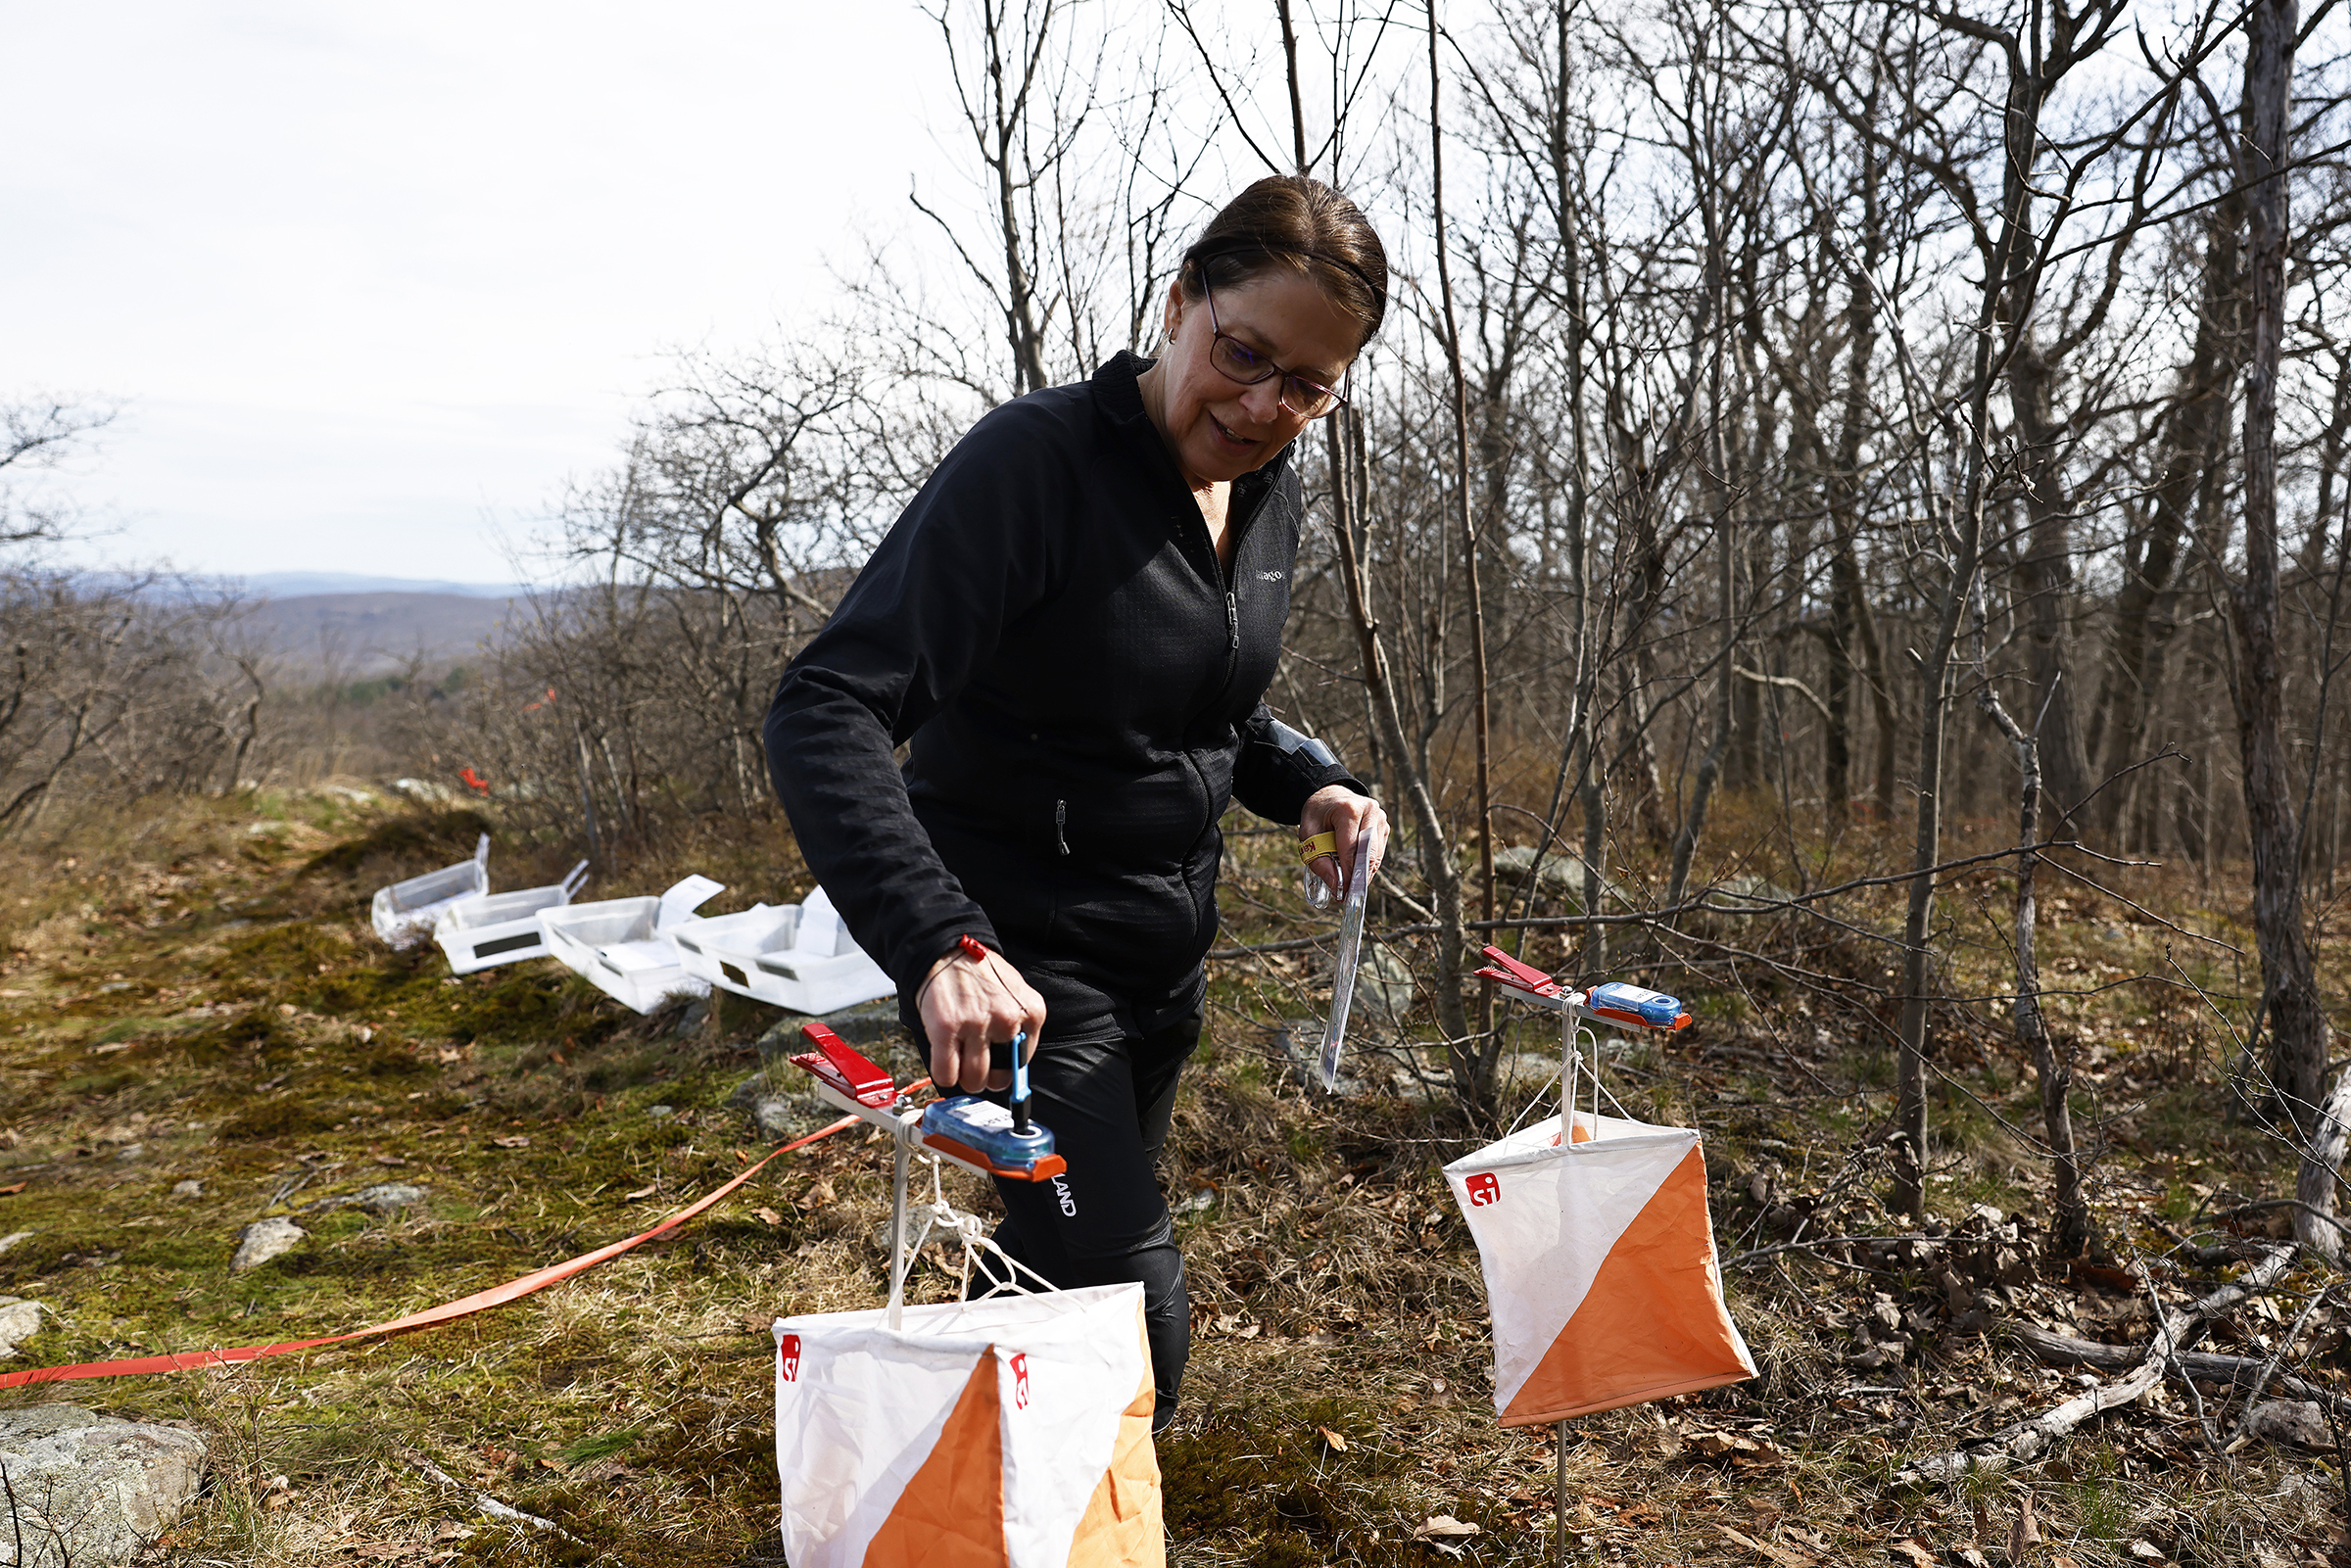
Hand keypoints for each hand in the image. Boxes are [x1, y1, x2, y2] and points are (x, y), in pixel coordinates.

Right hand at [916, 943, 1045, 1094]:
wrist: (948, 951)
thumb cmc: (981, 975)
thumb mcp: (1015, 995)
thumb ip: (1020, 1026)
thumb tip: (1013, 1069)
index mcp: (1031, 1012)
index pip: (1022, 1063)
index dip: (1005, 1067)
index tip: (996, 1067)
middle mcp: (1007, 1020)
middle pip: (1000, 1079)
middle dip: (986, 1078)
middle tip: (976, 1066)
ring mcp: (976, 1024)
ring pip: (973, 1080)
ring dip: (965, 1078)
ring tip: (960, 1061)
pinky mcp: (946, 1029)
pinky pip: (946, 1074)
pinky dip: (944, 1075)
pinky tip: (944, 1060)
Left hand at [1300, 785, 1388, 901]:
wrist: (1330, 795)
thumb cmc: (1318, 814)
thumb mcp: (1308, 834)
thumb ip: (1319, 860)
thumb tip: (1336, 885)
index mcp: (1349, 809)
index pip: (1350, 849)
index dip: (1347, 874)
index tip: (1341, 894)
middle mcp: (1370, 810)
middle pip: (1368, 854)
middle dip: (1358, 878)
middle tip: (1348, 896)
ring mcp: (1380, 817)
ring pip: (1376, 856)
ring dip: (1364, 874)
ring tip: (1349, 885)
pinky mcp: (1384, 825)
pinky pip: (1378, 852)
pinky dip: (1367, 865)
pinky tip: (1356, 870)